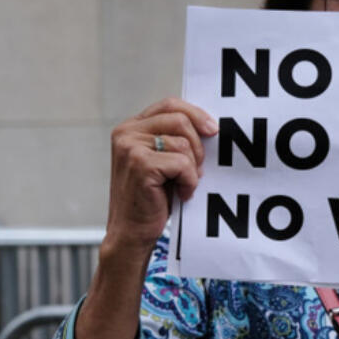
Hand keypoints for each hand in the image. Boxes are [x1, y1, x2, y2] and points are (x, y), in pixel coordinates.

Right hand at [105, 98, 218, 254]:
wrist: (131, 233)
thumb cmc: (151, 199)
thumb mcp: (162, 162)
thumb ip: (174, 140)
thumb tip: (210, 126)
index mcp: (130, 128)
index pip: (169, 105)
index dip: (195, 113)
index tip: (213, 129)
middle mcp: (126, 133)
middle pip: (180, 120)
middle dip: (198, 145)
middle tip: (198, 169)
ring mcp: (130, 147)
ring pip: (184, 144)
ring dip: (192, 169)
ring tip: (184, 186)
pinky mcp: (140, 164)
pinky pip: (182, 163)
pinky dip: (189, 181)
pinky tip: (181, 194)